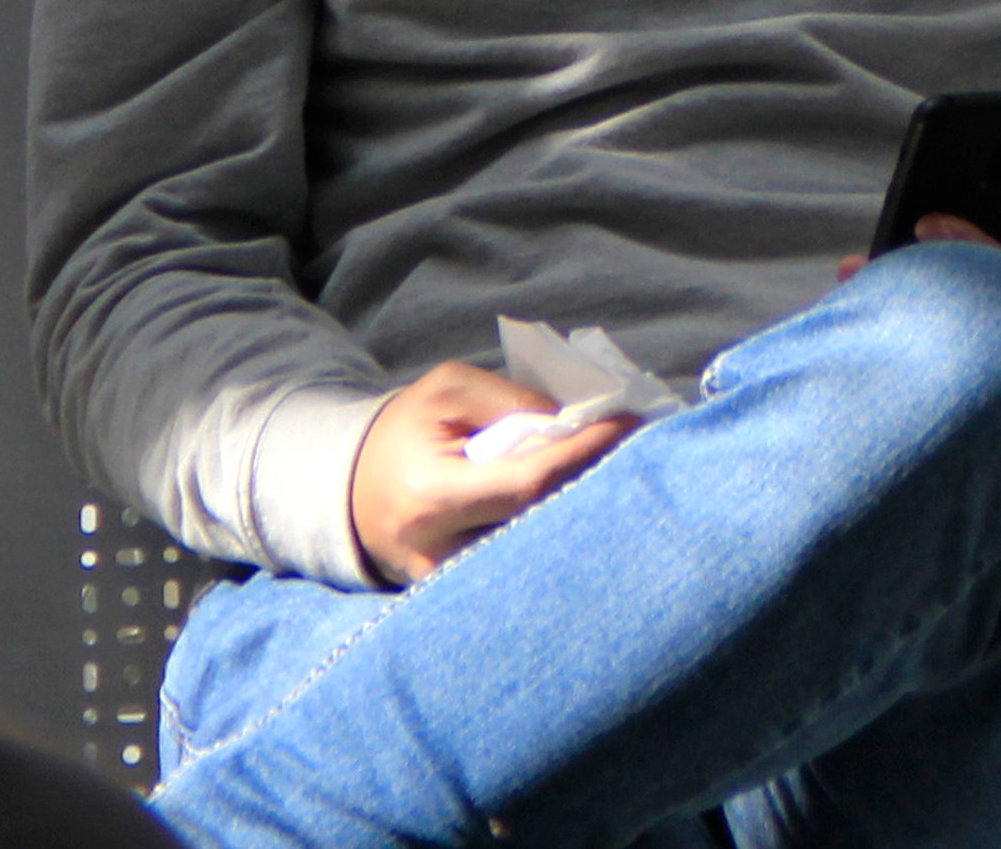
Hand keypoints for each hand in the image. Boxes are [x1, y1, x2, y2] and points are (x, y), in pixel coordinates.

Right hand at [347, 360, 631, 586]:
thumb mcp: (446, 391)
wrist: (358, 492)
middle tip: (642, 454)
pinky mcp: (466, 608)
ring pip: (541, 558)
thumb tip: (574, 423)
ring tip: (622, 481)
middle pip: (544, 528)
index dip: (583, 454)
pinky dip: (560, 542)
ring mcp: (455, 592)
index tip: (631, 425)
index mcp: (431, 497)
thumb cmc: (407, 433)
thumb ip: (509, 400)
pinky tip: (588, 515)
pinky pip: (526, 573)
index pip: (527, 482)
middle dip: (596, 488)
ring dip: (585, 519)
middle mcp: (442, 556)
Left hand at [837, 183, 1000, 435]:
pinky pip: (954, 358)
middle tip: (858, 265)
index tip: (929, 221)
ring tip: (853, 278)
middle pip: (969, 326)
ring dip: (905, 314)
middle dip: (917, 291)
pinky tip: (876, 299)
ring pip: (953, 352)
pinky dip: (918, 328)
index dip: (974, 253)